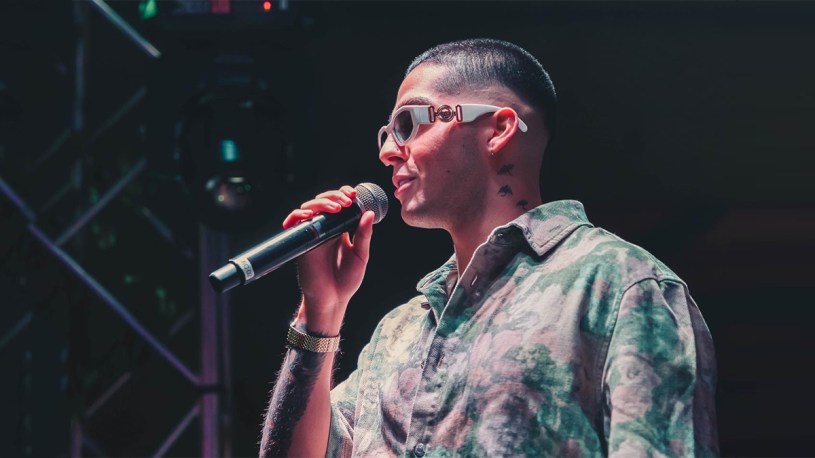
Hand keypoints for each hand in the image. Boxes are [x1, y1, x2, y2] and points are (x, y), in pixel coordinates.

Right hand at [282, 185, 374, 334]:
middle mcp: (325, 229)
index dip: (343, 194)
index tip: (353, 194)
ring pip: (310, 208)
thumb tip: (368, 213)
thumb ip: (363, 235)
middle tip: (346, 202)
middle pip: (324, 201)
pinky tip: (309, 214)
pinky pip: (295, 223)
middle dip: (334, 196)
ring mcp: (313, 234)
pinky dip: (298, 215)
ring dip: (321, 203)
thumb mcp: (360, 255)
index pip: (339, 204)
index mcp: (340, 229)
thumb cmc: (347, 280)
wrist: (332, 299)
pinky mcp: (302, 242)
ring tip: (335, 208)